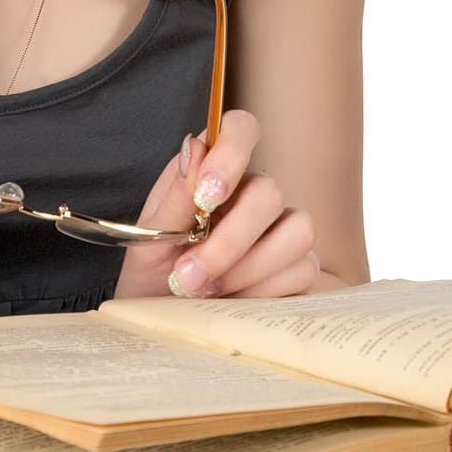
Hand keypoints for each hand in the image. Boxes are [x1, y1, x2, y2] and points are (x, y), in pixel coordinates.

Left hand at [113, 109, 319, 300]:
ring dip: (246, 269)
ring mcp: (281, 230)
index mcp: (213, 172)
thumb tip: (197, 147)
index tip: (205, 197)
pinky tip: (231, 302)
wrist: (162, 322)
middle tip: (187, 276)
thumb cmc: (154, 274)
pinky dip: (261, 292)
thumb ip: (176, 195)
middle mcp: (253, 193)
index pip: (240, 129)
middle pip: (270, 192)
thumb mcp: (149, 239)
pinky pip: (302, 270)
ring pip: (297, 231)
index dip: (232, 153)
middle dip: (228, 242)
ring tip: (205, 292)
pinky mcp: (298, 269)